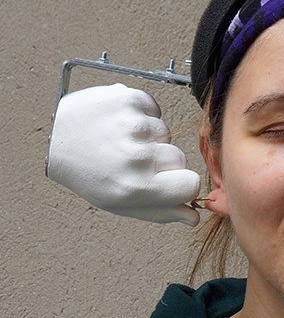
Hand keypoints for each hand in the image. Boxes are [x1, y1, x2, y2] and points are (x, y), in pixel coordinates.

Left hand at [47, 84, 200, 224]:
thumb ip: (162, 212)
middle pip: (180, 159)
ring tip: (122, 141)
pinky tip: (122, 124)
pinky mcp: (129, 100)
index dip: (182, 184)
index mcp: (138, 187)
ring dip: (149, 138)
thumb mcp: (121, 203)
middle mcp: (138, 156)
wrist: (56, 139)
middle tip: (133, 161)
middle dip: (163, 162)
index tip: (170, 182)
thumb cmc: (90, 175)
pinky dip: (143, 116)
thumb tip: (193, 216)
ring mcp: (134, 125)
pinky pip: (155, 111)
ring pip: (165, 134)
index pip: (191, 184)